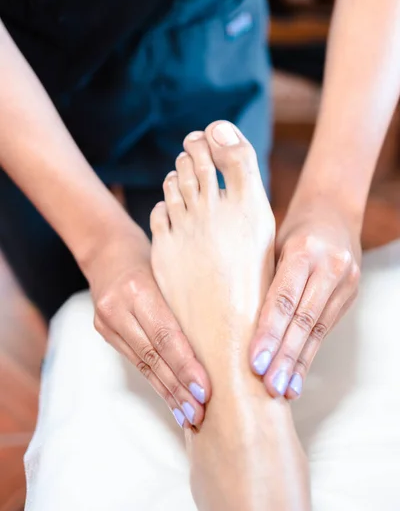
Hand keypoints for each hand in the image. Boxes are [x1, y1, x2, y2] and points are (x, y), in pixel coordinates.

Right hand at [84, 221, 210, 426]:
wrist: (107, 249)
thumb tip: (229, 337)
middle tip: (201, 415)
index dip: (185, 365)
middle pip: (152, 355)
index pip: (164, 334)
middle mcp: (117, 306)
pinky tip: (173, 399)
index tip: (206, 390)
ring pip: (143, 364)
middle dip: (178, 388)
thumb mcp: (172, 268)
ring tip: (189, 417)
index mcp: (137, 286)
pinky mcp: (104, 332)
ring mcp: (106, 321)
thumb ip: (191, 299)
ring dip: (168, 393)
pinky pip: (136, 361)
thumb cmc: (153, 255)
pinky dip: (157, 382)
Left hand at [250, 199, 361, 397]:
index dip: (269, 332)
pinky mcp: (351, 295)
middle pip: (304, 318)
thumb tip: (231, 324)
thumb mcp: (273, 244)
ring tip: (282, 390)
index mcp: (304, 249)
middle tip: (268, 386)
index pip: (284, 297)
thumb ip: (261, 279)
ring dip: (299, 363)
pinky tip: (296, 377)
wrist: (333, 214)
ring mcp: (346, 282)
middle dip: (285, 356)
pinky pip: (325, 330)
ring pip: (318, 329)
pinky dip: (309, 354)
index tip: (254, 362)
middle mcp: (330, 266)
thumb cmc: (290, 230)